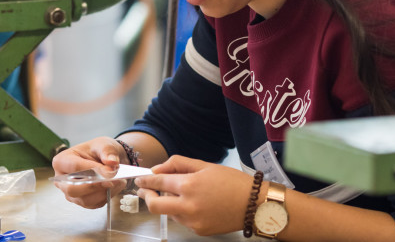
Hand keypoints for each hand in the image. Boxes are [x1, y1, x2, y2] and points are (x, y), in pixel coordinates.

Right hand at [52, 136, 127, 208]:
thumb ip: (108, 152)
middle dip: (95, 186)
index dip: (92, 169)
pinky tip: (115, 186)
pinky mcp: (82, 201)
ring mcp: (71, 193)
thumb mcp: (103, 145)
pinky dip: (107, 196)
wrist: (105, 160)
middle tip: (112, 180)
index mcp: (62, 161)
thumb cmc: (99, 151)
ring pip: (85, 200)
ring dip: (104, 192)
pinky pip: (94, 204)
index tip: (109, 170)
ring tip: (119, 181)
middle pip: (73, 189)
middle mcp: (62, 180)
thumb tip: (112, 163)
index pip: (74, 167)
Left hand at [135, 155, 253, 235]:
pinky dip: (181, 211)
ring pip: (168, 212)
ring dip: (167, 203)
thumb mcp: (205, 165)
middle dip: (146, 196)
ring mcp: (192, 221)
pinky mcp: (198, 230)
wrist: (253, 204)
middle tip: (145, 191)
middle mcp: (188, 205)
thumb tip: (157, 169)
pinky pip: (182, 220)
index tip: (140, 179)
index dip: (146, 180)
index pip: (158, 182)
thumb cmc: (232, 182)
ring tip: (179, 194)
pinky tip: (194, 204)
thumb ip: (178, 164)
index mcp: (189, 185)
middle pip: (154, 205)